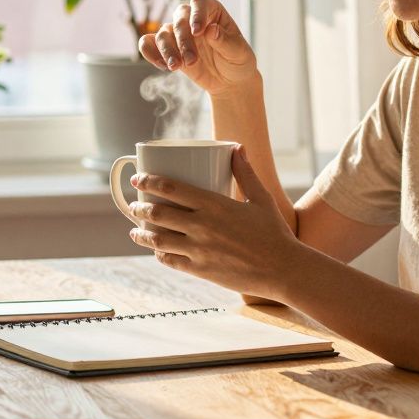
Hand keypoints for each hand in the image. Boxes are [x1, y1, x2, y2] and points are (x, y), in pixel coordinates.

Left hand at [126, 146, 303, 299]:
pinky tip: (156, 251)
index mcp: (214, 204)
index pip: (170, 188)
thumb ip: (246, 173)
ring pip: (157, 240)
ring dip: (141, 233)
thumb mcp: (261, 198)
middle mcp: (202, 226)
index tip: (138, 179)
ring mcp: (199, 250)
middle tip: (134, 205)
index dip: (149, 181)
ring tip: (135, 230)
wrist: (283, 270)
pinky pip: (170, 261)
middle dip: (139, 208)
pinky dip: (159, 254)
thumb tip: (237, 148)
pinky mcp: (200, 270)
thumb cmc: (274, 232)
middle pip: (157, 213)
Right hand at [138, 0, 257, 96]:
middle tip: (192, 61)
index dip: (196, 14)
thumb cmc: (238, 61)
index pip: (200, 3)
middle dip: (183, 40)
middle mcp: (192, 18)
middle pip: (179, 18)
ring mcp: (179, 33)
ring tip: (176, 67)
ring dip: (167, 50)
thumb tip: (210, 30)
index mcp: (213, 11)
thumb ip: (225, 41)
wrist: (229, 81)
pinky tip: (163, 66)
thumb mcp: (239, 52)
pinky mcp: (168, 49)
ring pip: (163, 33)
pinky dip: (150, 52)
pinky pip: (148, 43)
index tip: (198, 32)